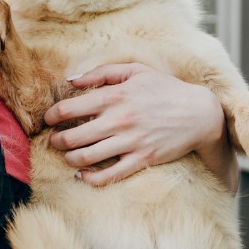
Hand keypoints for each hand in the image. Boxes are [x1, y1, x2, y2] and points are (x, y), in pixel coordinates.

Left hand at [42, 63, 226, 185]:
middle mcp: (120, 119)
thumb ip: (101, 72)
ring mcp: (131, 142)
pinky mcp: (142, 159)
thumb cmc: (165, 89)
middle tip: (54, 141)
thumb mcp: (135, 71)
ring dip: (69, 159)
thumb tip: (70, 80)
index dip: (52, 116)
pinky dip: (90, 178)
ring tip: (67, 156)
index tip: (49, 120)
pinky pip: (109, 175)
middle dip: (56, 141)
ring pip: (86, 158)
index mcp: (115, 95)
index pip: (69, 109)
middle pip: (72, 137)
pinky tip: (82, 175)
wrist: (199, 112)